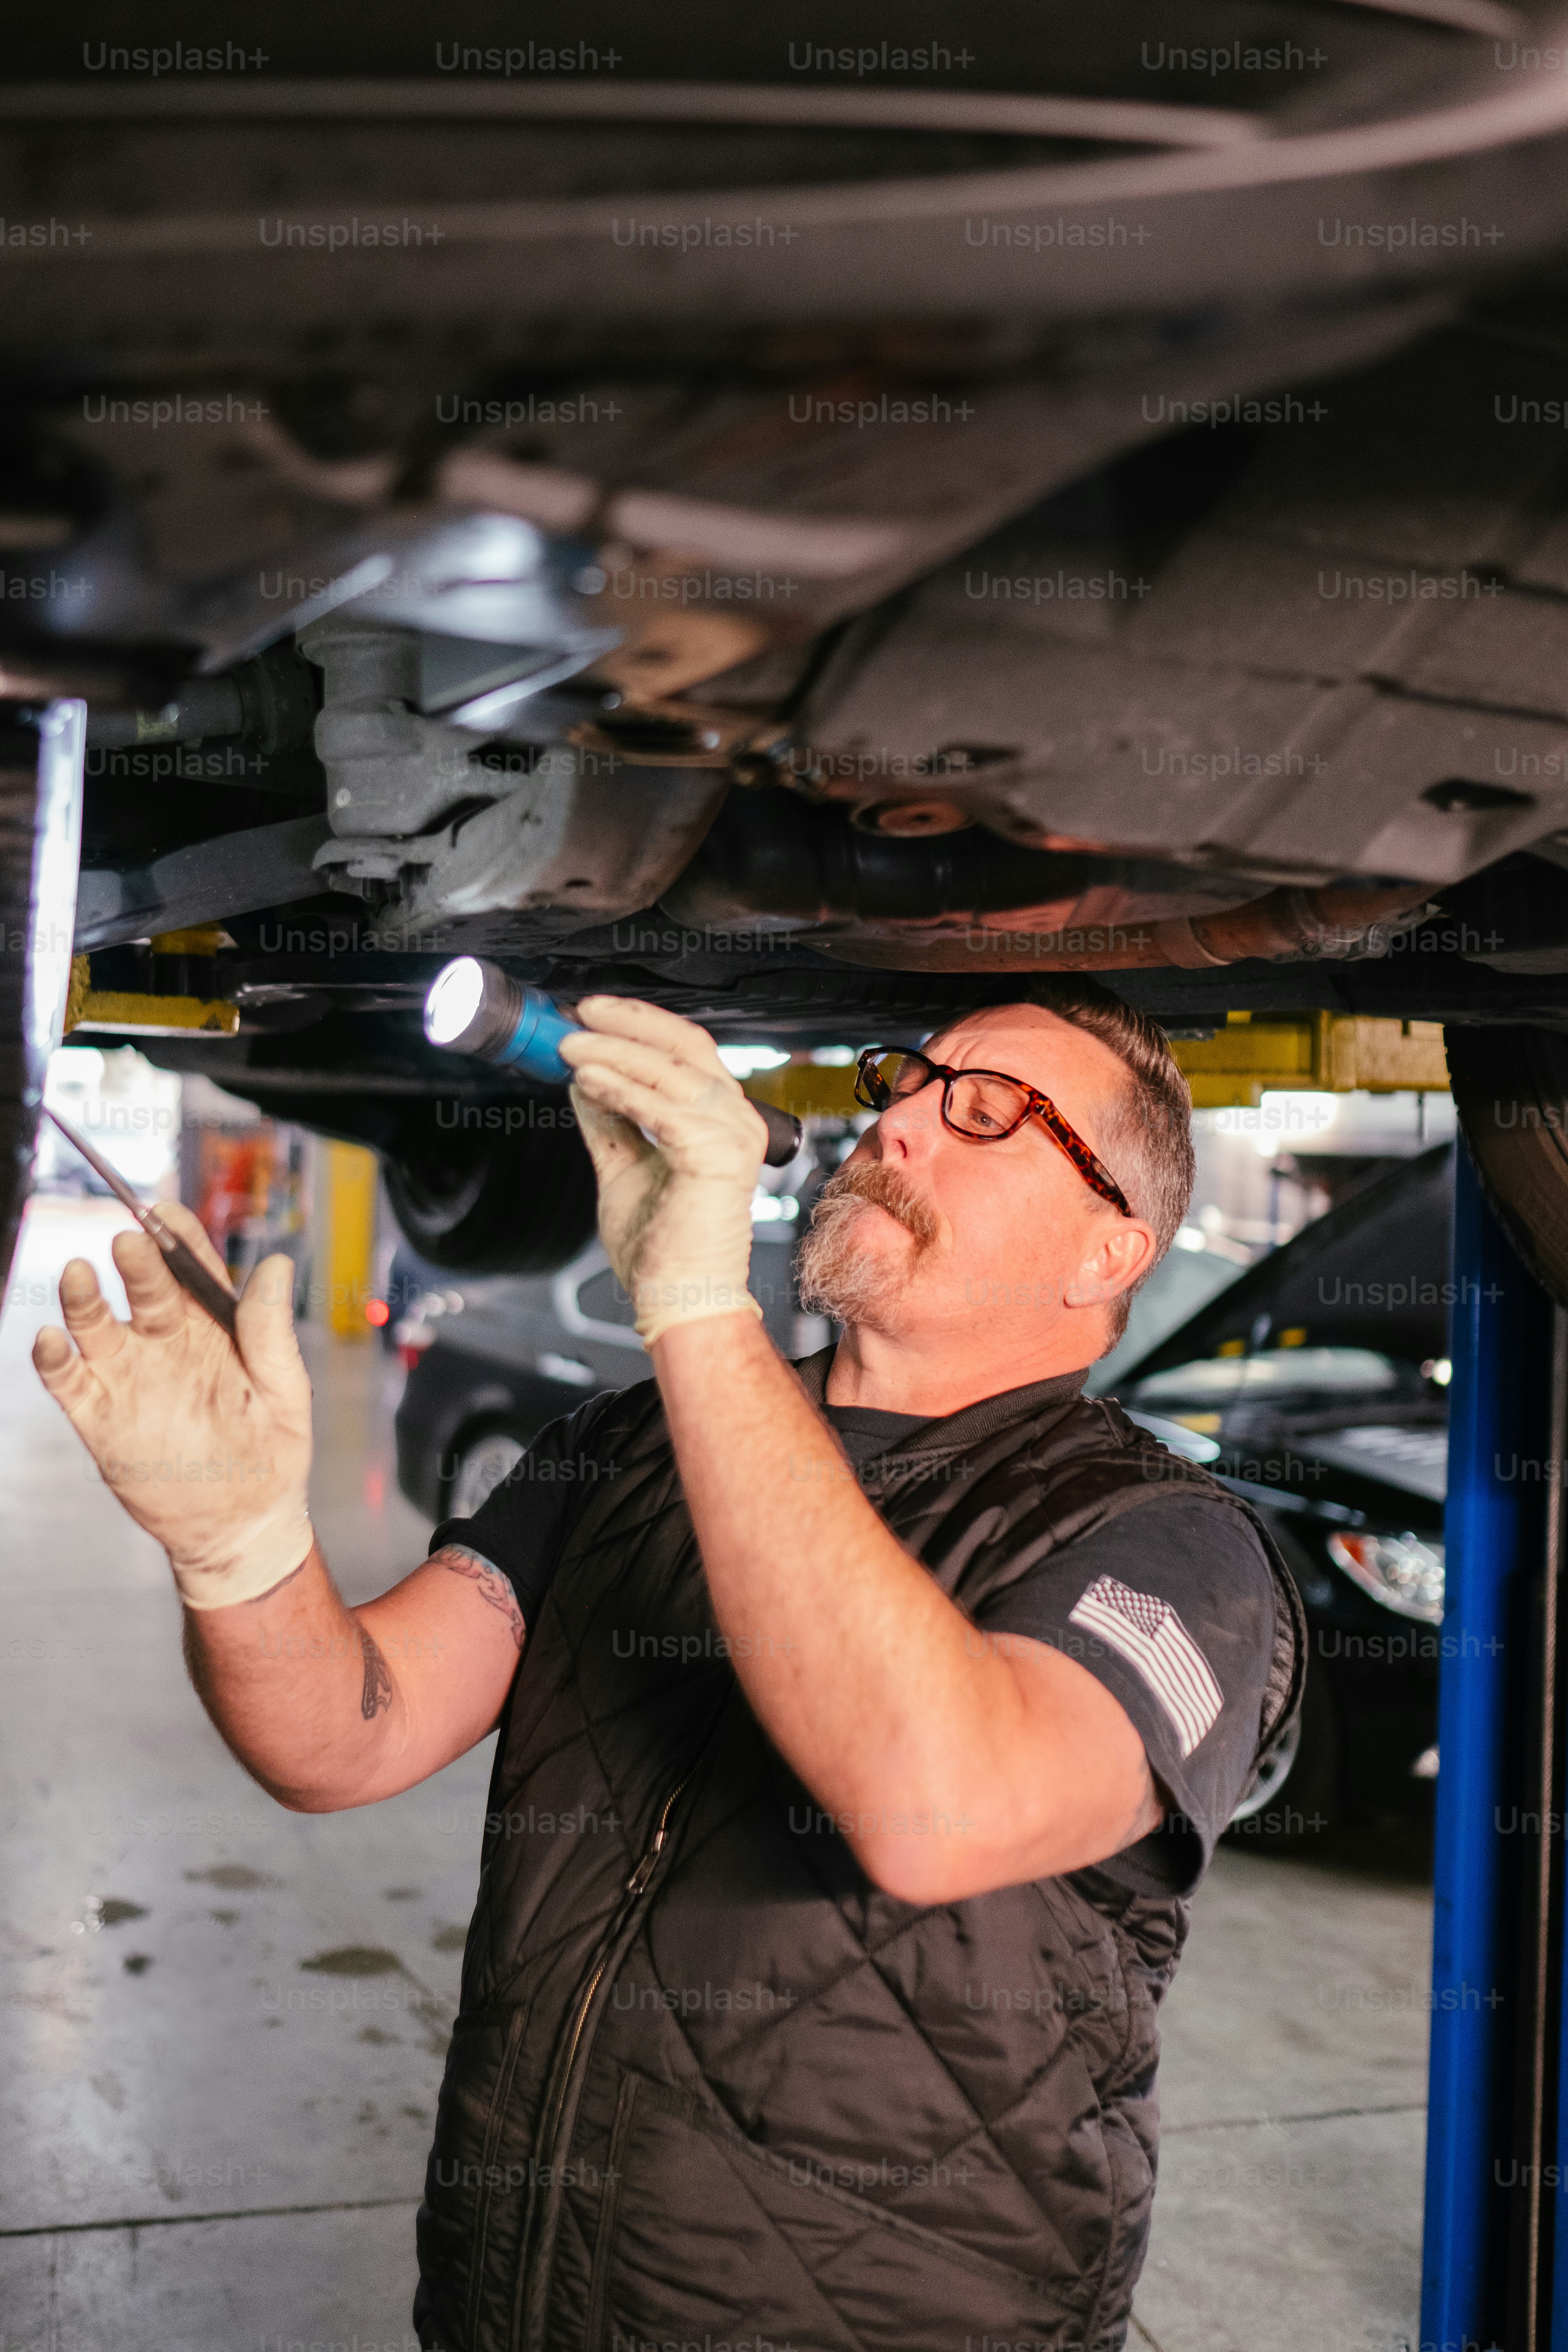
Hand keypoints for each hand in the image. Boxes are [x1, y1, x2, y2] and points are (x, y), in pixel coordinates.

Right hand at [32, 1206, 315, 1609]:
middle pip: (143, 1289)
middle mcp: (165, 1344)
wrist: (244, 1524)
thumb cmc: (272, 1454)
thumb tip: (277, 1266)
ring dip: (84, 1300)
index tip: (167, 1213)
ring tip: (80, 1275)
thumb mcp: (284, 1390)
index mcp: (213, 1329)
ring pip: (95, 1327)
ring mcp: (130, 1378)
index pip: (191, 1268)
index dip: (178, 1237)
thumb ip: (271, 1331)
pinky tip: (52, 1341)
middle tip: (132, 1243)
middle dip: (136, 1263)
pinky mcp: (101, 1418)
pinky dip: (55, 1361)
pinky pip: (69, 1383)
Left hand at [560, 996, 765, 1346]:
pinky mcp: (718, 1156)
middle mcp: (734, 1120)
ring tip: (568, 1049)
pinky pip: (660, 1109)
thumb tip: (583, 1078)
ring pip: (669, 1070)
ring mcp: (732, 1135)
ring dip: (612, 1052)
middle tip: (578, 1016)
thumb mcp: (622, 1167)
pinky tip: (586, 1082)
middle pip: (683, 1044)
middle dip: (626, 1022)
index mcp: (719, 1118)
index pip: (683, 1049)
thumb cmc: (663, 1247)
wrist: (680, 1296)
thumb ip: (609, 1121)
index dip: (636, 1023)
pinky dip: (619, 1090)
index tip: (588, 1016)